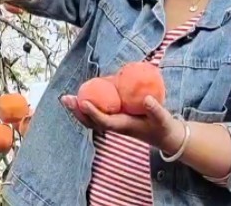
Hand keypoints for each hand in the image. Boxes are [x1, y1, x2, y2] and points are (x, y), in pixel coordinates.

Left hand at [60, 94, 185, 153]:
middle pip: (91, 122)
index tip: (82, 102)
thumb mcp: (162, 118)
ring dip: (78, 109)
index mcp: (123, 126)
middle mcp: (115, 126)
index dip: (92, 112)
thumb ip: (155, 109)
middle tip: (65, 98)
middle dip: (77, 111)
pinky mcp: (115, 119)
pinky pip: (98, 113)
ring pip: (91, 119)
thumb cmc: (162, 126)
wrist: (164, 136)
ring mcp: (114, 123)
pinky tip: (84, 95)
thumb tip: (146, 98)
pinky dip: (88, 106)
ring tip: (67, 98)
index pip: (104, 121)